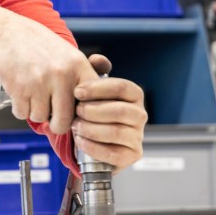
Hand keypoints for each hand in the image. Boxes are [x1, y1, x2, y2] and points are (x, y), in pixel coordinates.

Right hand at [0, 7, 96, 133]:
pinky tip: (20, 94)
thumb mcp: (66, 53)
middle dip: (57, 123)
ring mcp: (40, 82)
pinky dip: (20, 108)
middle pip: (64, 120)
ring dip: (35, 111)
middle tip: (52, 117)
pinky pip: (22, 114)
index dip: (84, 114)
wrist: (5, 32)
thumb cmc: (37, 45)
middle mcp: (62, 74)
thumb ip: (81, 77)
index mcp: (78, 65)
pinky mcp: (19, 88)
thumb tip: (92, 108)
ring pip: (41, 118)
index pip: (93, 102)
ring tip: (32, 95)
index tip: (76, 112)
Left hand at [72, 54, 146, 170]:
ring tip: (75, 127)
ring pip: (116, 131)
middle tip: (75, 112)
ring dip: (91, 129)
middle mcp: (140, 115)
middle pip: (120, 110)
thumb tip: (97, 59)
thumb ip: (93, 71)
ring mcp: (137, 136)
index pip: (122, 87)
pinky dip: (94, 147)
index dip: (98, 88)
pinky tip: (80, 141)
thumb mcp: (90, 91)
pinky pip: (114, 153)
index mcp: (134, 95)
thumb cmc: (91, 112)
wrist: (90, 142)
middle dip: (93, 111)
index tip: (77, 91)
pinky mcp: (132, 155)